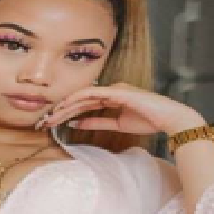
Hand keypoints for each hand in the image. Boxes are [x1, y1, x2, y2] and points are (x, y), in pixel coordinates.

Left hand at [43, 82, 205, 135]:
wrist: (170, 119)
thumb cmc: (149, 121)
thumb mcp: (117, 124)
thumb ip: (97, 122)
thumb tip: (76, 124)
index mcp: (111, 96)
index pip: (83, 104)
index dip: (66, 112)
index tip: (52, 122)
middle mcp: (110, 90)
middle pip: (79, 99)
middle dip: (60, 110)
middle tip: (43, 121)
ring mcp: (113, 89)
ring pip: (82, 96)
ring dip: (64, 106)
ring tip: (49, 116)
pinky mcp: (117, 91)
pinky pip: (92, 93)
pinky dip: (77, 98)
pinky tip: (65, 106)